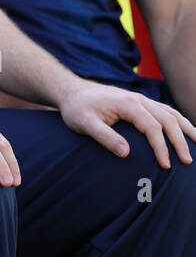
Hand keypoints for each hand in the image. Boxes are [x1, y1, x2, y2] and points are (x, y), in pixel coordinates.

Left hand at [59, 81, 195, 168]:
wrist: (72, 91)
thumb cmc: (77, 109)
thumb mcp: (84, 123)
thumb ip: (104, 137)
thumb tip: (126, 153)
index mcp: (128, 104)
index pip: (152, 127)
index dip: (161, 146)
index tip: (166, 165)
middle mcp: (139, 99)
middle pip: (168, 119)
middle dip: (180, 141)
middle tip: (187, 161)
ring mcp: (141, 100)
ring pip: (171, 113)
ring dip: (186, 129)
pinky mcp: (141, 103)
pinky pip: (166, 111)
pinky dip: (179, 121)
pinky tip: (186, 132)